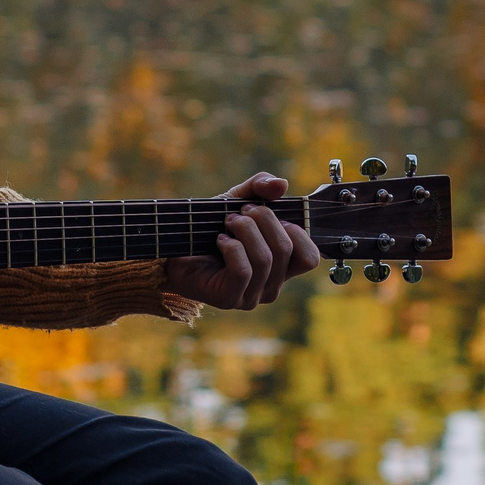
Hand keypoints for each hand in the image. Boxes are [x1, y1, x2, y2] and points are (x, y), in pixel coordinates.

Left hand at [161, 173, 321, 310]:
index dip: (298, 232)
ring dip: (245, 231)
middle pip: (285, 249)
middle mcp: (271, 286)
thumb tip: (281, 185)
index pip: (310, 258)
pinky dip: (232, 247)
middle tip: (241, 212)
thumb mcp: (237, 199)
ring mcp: (252, 296)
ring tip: (228, 222)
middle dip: (264, 220)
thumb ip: (260, 187)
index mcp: (281, 268)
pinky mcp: (231, 299)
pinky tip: (219, 240)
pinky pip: (243, 270)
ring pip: (265, 259)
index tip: (276, 216)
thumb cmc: (209, 227)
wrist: (173, 247)